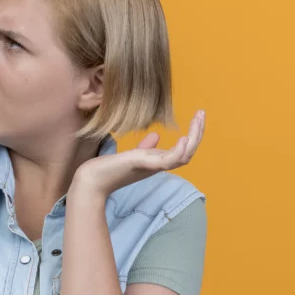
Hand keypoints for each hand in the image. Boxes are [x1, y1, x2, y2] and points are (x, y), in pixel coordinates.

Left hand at [71, 110, 204, 199]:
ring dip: (194, 138)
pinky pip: (168, 161)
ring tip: (198, 120)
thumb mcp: (132, 155)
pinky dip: (179, 151)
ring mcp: (152, 166)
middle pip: (188, 152)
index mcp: (157, 161)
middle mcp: (158, 165)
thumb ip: (145, 148)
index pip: (183, 150)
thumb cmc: (109, 169)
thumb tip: (156, 136)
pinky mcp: (143, 165)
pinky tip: (184, 138)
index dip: (193, 135)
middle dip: (198, 133)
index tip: (197, 117)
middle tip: (202, 113)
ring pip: (183, 156)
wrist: (92, 180)